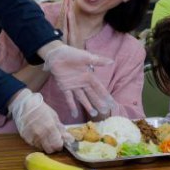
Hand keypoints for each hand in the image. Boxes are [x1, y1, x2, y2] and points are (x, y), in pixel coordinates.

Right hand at [9, 89, 69, 152]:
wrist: (24, 104)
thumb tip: (69, 139)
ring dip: (44, 144)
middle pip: (50, 150)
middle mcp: (40, 134)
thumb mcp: (54, 116)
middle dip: (53, 146)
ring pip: (41, 148)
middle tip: (53, 140)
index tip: (60, 141)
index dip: (60, 144)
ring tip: (44, 135)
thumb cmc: (40, 108)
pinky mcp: (25, 138)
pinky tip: (36, 133)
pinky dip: (37, 141)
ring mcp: (32, 136)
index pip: (58, 145)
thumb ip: (61, 129)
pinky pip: (34, 144)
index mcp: (50, 127)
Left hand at [47, 0, 114, 117]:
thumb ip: (98, 61)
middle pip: (92, 95)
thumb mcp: (86, 57)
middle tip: (105, 112)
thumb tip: (111, 61)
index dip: (106, 96)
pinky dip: (72, 106)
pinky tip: (75, 115)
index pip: (99, 88)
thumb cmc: (72, 54)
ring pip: (82, 98)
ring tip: (93, 114)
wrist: (56, 54)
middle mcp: (82, 83)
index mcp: (89, 76)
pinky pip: (69, 98)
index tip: (112, 104)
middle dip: (98, 103)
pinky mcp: (64, 87)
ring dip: (87, 106)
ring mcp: (74, 86)